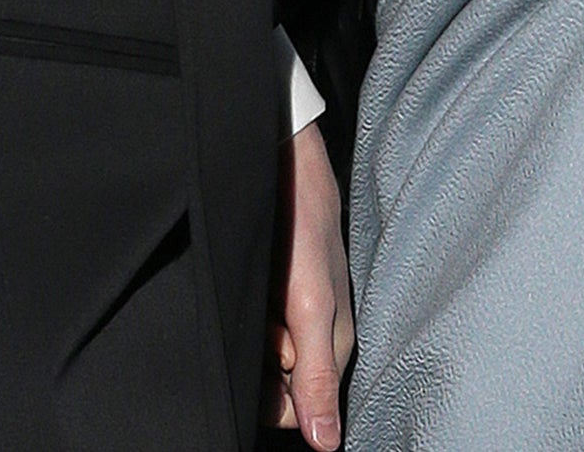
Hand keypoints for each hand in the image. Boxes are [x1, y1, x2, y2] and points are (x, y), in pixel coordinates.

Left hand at [265, 121, 353, 450]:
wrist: (285, 160)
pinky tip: (254, 278)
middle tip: (265, 311)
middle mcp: (315, 332)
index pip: (299, 411)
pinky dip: (249, 308)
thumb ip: (318, 375)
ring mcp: (295, 310)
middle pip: (278, 384)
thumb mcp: (313, 303)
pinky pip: (255, 322)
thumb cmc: (304, 223)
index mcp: (334, 342)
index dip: (276, 389)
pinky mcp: (279, 290)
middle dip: (263, 359)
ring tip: (261, 287)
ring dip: (254, 331)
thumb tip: (327, 444)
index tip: (273, 346)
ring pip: (262, 354)